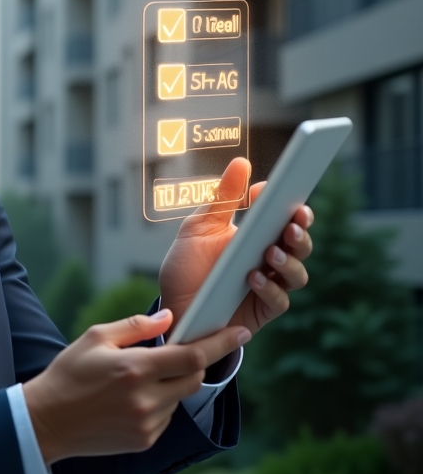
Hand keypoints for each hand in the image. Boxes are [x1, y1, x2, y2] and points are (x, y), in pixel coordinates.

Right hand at [22, 309, 249, 464]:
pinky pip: (166, 417)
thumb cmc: (68, 374)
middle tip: (170, 356)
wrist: (46, 421)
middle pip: (194, 379)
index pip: (192, 356)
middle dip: (192, 364)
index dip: (220, 344)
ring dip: (170, 385)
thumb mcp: (95, 338)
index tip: (239, 334)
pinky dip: (158, 404)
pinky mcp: (144, 441)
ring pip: (179, 399)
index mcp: (135, 368)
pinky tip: (129, 401)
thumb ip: (135, 326)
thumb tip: (169, 318)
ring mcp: (147, 423)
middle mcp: (146, 399)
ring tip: (135, 380)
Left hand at [158, 157, 313, 339]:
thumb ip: (223, 198)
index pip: (287, 220)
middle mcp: (268, 261)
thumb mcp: (199, 227)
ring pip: (298, 274)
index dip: (298, 210)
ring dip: (289, 261)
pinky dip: (269, 288)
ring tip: (269, 252)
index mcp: (258, 236)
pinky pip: (279, 301)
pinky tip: (253, 277)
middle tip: (292, 224)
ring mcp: (268, 286)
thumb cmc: (187, 266)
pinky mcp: (262, 311)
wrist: (172, 306)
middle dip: (301, 234)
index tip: (296, 196)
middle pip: (300, 245)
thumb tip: (242, 162)